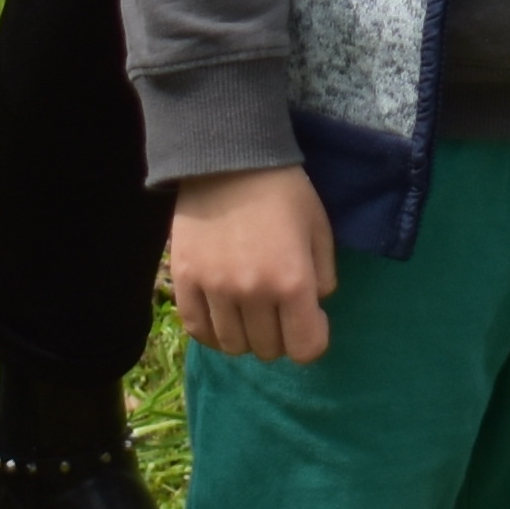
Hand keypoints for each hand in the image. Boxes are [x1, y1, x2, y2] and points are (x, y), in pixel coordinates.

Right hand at [168, 165, 338, 363]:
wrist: (228, 159)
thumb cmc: (282, 191)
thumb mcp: (319, 228)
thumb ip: (324, 275)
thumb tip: (313, 306)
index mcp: (292, 281)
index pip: (306, 349)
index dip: (313, 339)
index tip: (310, 320)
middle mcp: (253, 293)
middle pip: (268, 349)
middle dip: (280, 336)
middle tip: (279, 311)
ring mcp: (215, 290)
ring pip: (232, 345)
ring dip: (246, 336)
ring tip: (250, 312)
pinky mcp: (185, 281)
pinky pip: (198, 329)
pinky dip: (213, 333)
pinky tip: (222, 317)